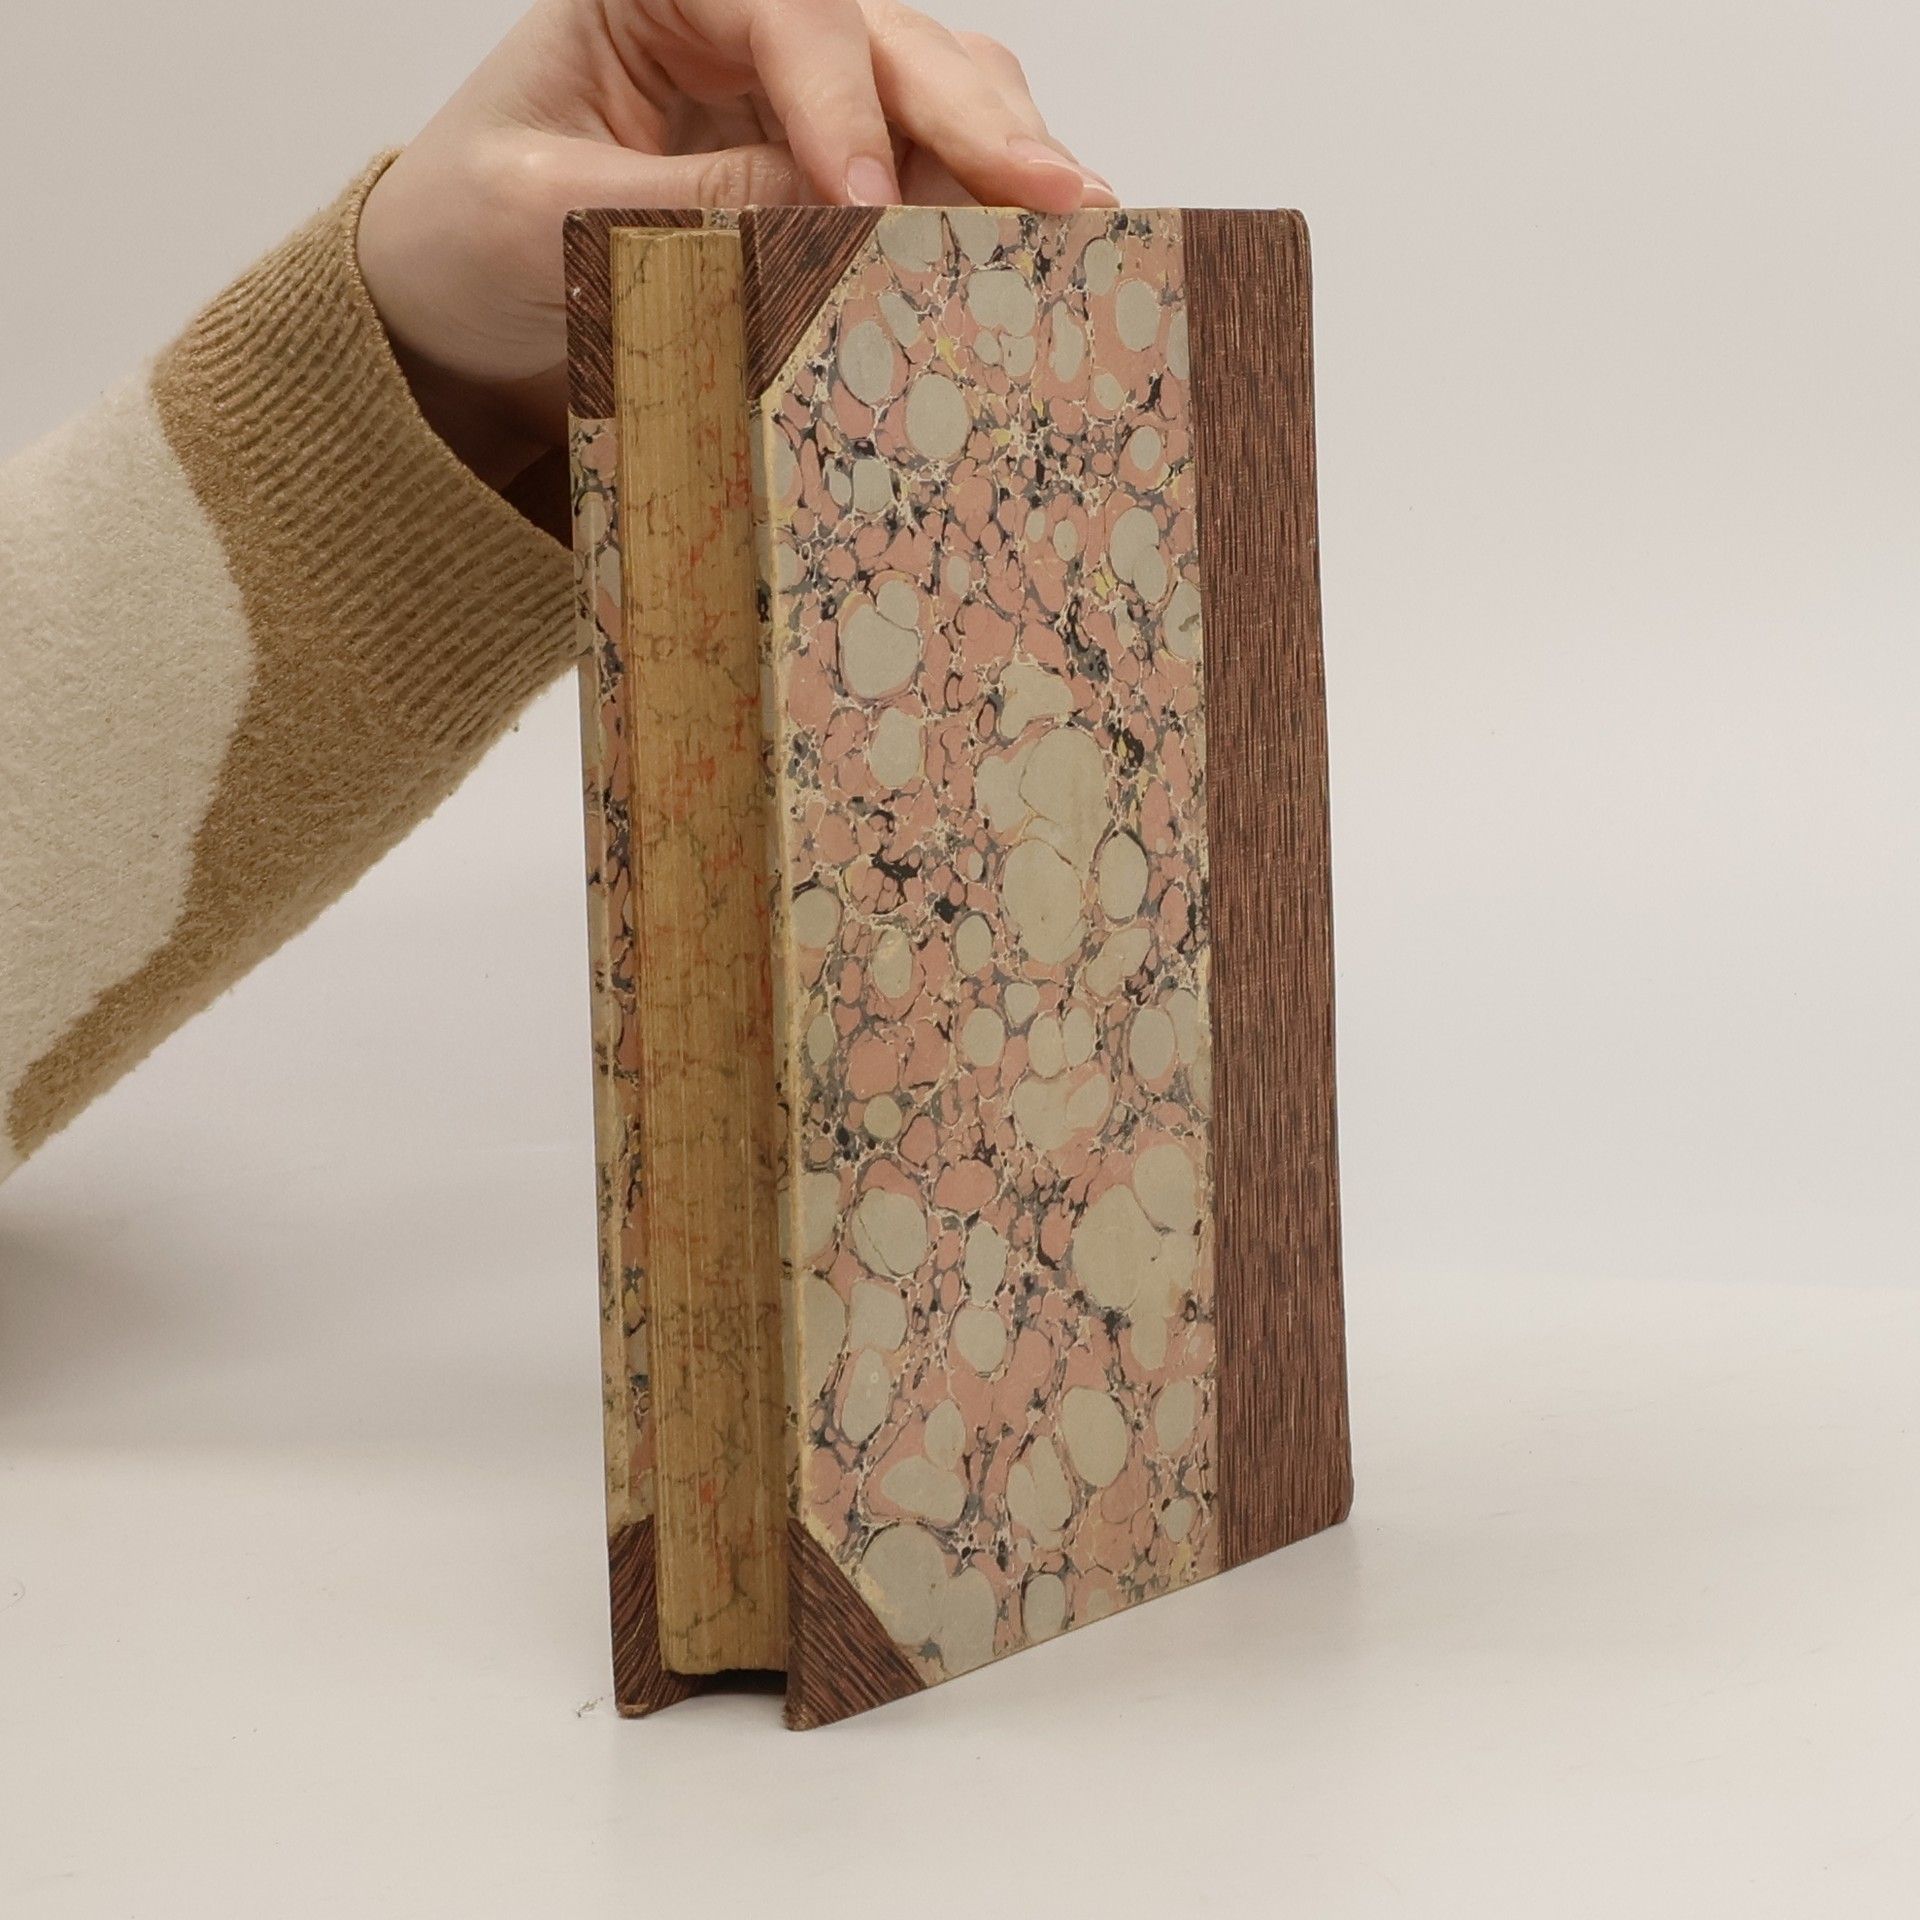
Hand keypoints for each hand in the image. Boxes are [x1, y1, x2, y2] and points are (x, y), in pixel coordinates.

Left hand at [357, 0, 1114, 489]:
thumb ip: (687, 202)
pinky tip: (1034, 249)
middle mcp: (744, 24)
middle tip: (1061, 195)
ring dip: (1003, 152)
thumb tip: (832, 209)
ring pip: (934, 86)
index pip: (786, 10)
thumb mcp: (550, 216)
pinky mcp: (823, 172)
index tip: (866, 209)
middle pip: (890, 39)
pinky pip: (924, 171)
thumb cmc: (467, 237)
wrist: (450, 308)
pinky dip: (980, 210)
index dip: (843, 105)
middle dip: (977, 119)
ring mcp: (794, 96)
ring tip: (1074, 221)